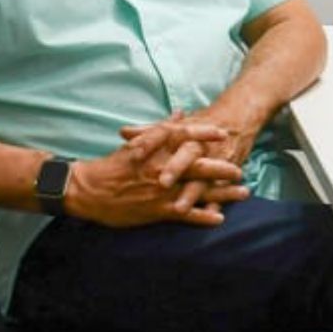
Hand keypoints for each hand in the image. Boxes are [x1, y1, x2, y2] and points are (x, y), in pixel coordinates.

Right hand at [63, 120, 248, 229]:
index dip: (204, 133)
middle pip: (197, 165)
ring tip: (243, 193)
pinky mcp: (156, 211)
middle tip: (241, 167)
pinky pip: (184, 214)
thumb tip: (181, 113)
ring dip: (221, 193)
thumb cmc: (113, 165)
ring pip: (196, 191)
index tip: (222, 132)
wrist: (89, 191)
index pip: (183, 137)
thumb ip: (162, 128)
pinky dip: (202, 216)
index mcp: (155, 150)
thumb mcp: (136, 142)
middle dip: (221, 167)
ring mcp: (161, 191)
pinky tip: (219, 219)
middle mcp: (161, 169)